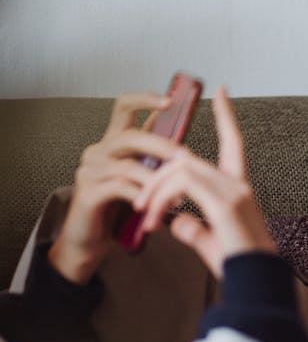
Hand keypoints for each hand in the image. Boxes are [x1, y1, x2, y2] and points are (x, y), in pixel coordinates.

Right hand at [48, 92, 179, 283]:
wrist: (90, 241)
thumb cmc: (118, 210)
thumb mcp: (138, 178)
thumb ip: (152, 159)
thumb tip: (181, 140)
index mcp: (113, 143)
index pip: (124, 107)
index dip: (145, 99)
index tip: (170, 101)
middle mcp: (98, 151)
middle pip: (130, 136)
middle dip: (162, 146)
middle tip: (186, 159)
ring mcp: (90, 170)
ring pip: (129, 165)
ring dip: (157, 179)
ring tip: (178, 195)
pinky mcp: (88, 192)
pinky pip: (120, 187)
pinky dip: (142, 196)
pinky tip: (155, 208)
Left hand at [133, 87, 274, 277]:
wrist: (257, 287)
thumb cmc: (240, 271)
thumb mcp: (212, 245)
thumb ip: (194, 231)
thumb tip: (176, 223)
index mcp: (240, 191)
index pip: (235, 143)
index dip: (226, 117)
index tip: (220, 92)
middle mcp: (239, 185)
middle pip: (188, 160)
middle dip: (157, 176)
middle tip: (140, 205)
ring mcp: (234, 192)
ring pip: (181, 170)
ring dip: (155, 191)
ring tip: (144, 217)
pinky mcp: (224, 204)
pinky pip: (182, 186)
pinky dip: (161, 199)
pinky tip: (154, 220)